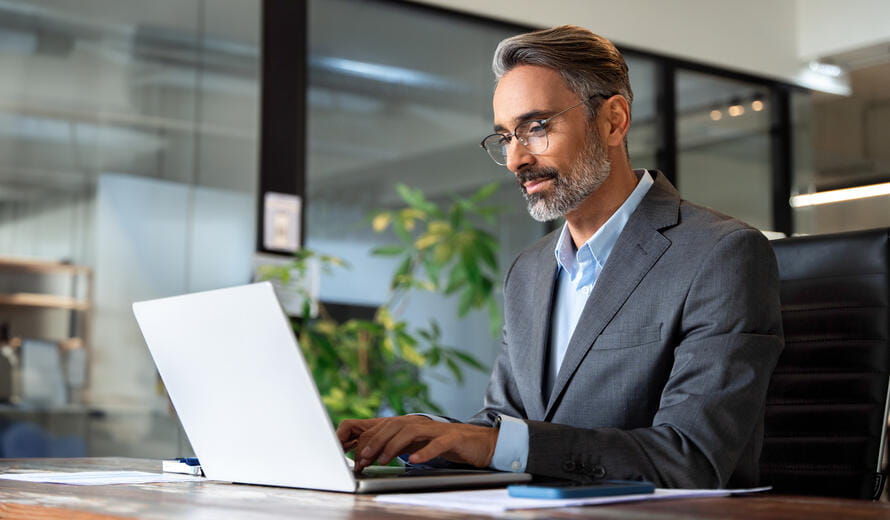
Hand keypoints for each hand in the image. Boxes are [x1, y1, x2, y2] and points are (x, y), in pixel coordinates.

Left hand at [336, 415, 498, 473]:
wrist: (481, 443)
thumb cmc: (448, 444)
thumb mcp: (421, 443)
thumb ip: (401, 445)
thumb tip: (375, 454)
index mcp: (414, 424)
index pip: (386, 427)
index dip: (370, 440)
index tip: (358, 457)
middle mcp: (424, 423)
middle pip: (395, 425)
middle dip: (376, 441)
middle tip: (364, 458)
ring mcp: (438, 430)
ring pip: (412, 431)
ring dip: (394, 445)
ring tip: (383, 459)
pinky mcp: (453, 439)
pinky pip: (437, 443)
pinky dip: (425, 451)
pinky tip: (414, 460)